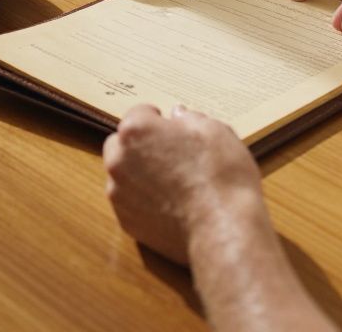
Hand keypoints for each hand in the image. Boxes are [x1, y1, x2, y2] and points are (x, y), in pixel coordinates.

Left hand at [103, 105, 263, 264]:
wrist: (223, 228)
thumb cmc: (221, 175)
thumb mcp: (215, 131)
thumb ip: (190, 118)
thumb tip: (178, 116)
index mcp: (136, 130)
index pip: (139, 113)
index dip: (158, 119)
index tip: (171, 128)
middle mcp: (119, 160)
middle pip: (121, 144)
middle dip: (139, 145)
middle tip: (170, 154)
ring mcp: (119, 193)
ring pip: (122, 175)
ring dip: (139, 174)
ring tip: (172, 184)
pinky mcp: (126, 221)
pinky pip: (129, 203)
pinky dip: (143, 201)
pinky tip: (170, 205)